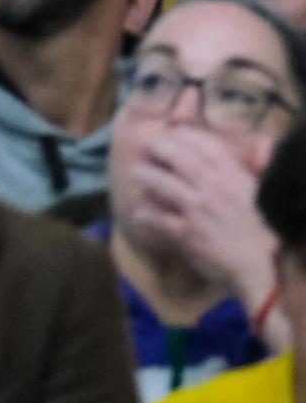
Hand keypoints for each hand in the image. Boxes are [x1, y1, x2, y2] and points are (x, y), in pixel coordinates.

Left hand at [129, 130, 276, 300]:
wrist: (262, 268)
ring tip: (136, 172)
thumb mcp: (257, 199)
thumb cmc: (265, 234)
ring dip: (147, 175)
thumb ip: (240, 180)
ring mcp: (198, 209)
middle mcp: (214, 188)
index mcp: (236, 178)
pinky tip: (139, 213)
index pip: (208, 147)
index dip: (187, 136)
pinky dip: (146, 215)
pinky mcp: (186, 232)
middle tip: (148, 146)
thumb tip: (224, 167)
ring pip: (163, 184)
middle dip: (161, 148)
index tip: (174, 133)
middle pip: (180, 158)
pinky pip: (158, 219)